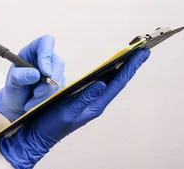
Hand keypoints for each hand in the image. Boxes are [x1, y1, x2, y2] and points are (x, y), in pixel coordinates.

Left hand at [0, 35, 65, 120]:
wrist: (16, 105)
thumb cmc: (13, 89)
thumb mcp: (11, 82)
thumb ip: (19, 76)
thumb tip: (35, 74)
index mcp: (33, 51)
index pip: (46, 42)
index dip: (47, 54)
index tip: (45, 72)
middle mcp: (46, 59)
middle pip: (57, 63)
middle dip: (49, 81)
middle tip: (37, 93)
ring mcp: (54, 72)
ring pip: (59, 79)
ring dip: (45, 93)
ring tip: (30, 102)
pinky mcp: (58, 84)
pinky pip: (59, 91)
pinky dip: (47, 99)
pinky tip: (35, 103)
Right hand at [0, 48, 150, 168]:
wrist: (39, 134)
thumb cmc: (52, 124)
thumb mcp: (68, 111)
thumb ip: (85, 97)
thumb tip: (102, 83)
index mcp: (96, 105)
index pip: (118, 83)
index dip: (131, 67)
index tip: (142, 54)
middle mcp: (97, 102)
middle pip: (118, 80)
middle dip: (131, 65)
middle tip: (143, 50)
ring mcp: (92, 100)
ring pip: (112, 81)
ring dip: (123, 68)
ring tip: (133, 55)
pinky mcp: (85, 98)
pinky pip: (103, 83)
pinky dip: (110, 72)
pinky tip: (113, 66)